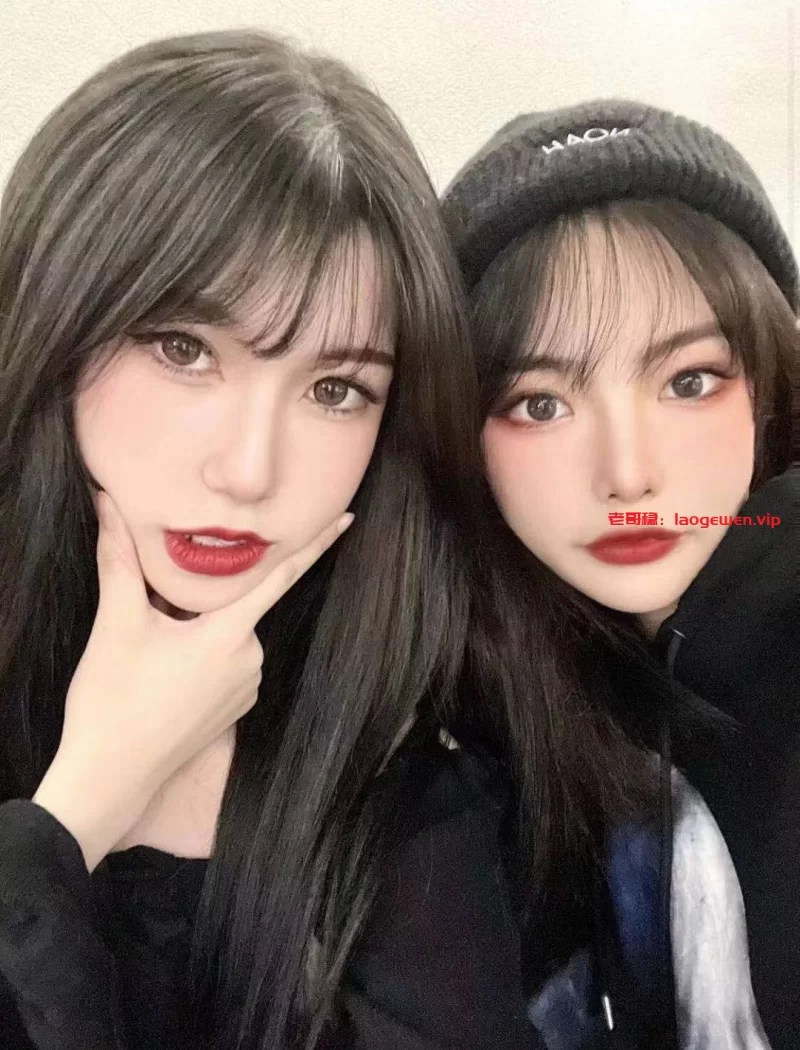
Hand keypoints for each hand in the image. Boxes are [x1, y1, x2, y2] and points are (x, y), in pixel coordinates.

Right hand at [33, 491, 352, 870]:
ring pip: (226, 634)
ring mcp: (246, 689)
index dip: (315, 544)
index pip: (282, 577)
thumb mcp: (116, 623)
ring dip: (195, 628)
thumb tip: (106, 502)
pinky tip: (163, 672)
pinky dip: (199, 654)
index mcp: (230, 635)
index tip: (347, 519)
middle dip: (198, 599)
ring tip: (149, 653)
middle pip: (233, 605)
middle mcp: (251, 661)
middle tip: (150, 618)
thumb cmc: (112, 701)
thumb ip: (119, 557)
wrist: (109, 776)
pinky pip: (224, 663)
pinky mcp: (234, 710)